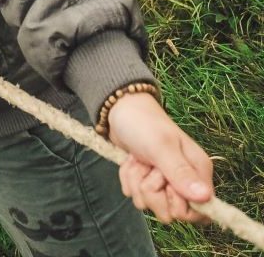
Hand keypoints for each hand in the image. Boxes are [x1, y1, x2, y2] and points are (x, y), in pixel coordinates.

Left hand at [108, 92, 213, 223]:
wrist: (119, 111)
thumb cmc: (144, 124)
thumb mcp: (161, 147)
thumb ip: (180, 172)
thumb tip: (205, 198)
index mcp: (199, 172)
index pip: (199, 212)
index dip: (179, 205)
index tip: (166, 184)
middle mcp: (186, 181)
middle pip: (169, 212)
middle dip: (151, 190)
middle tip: (148, 165)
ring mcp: (165, 183)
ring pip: (149, 204)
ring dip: (137, 181)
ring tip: (138, 159)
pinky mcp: (147, 182)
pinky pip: (136, 196)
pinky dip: (128, 179)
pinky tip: (131, 161)